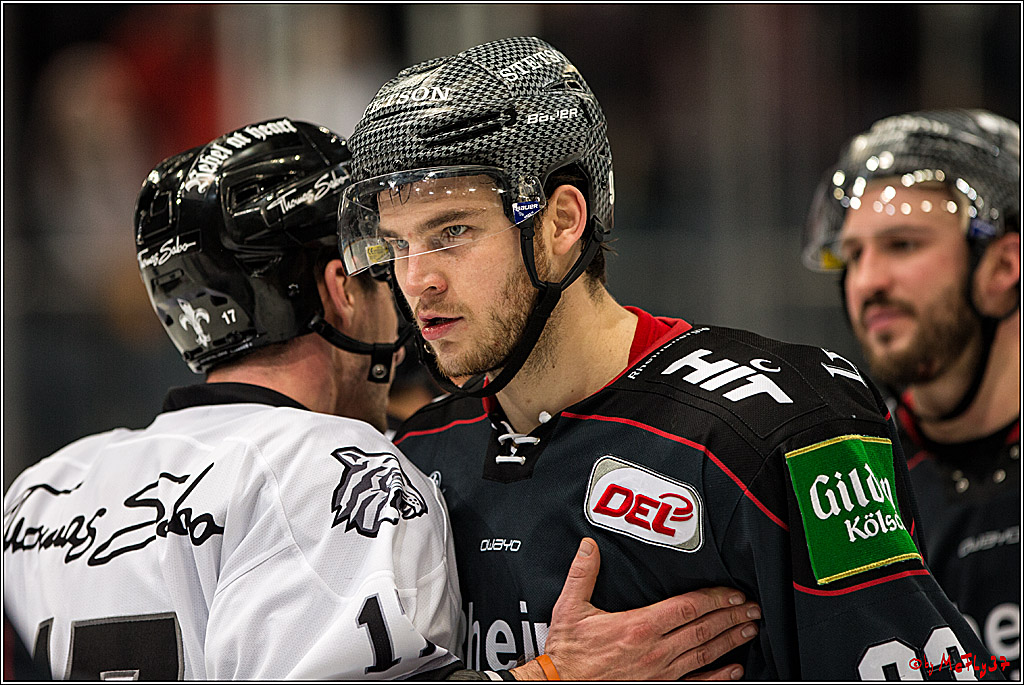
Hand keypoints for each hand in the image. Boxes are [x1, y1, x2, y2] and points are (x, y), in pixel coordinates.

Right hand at [511, 538, 759, 679]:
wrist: (560, 684)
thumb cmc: (567, 652)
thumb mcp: (569, 608)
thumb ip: (582, 574)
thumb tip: (588, 546)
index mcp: (638, 627)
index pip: (687, 608)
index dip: (714, 599)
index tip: (732, 592)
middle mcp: (654, 651)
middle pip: (702, 629)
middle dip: (731, 617)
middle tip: (753, 608)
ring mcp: (659, 673)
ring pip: (704, 654)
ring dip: (730, 640)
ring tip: (750, 629)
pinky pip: (694, 682)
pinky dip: (718, 676)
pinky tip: (734, 669)